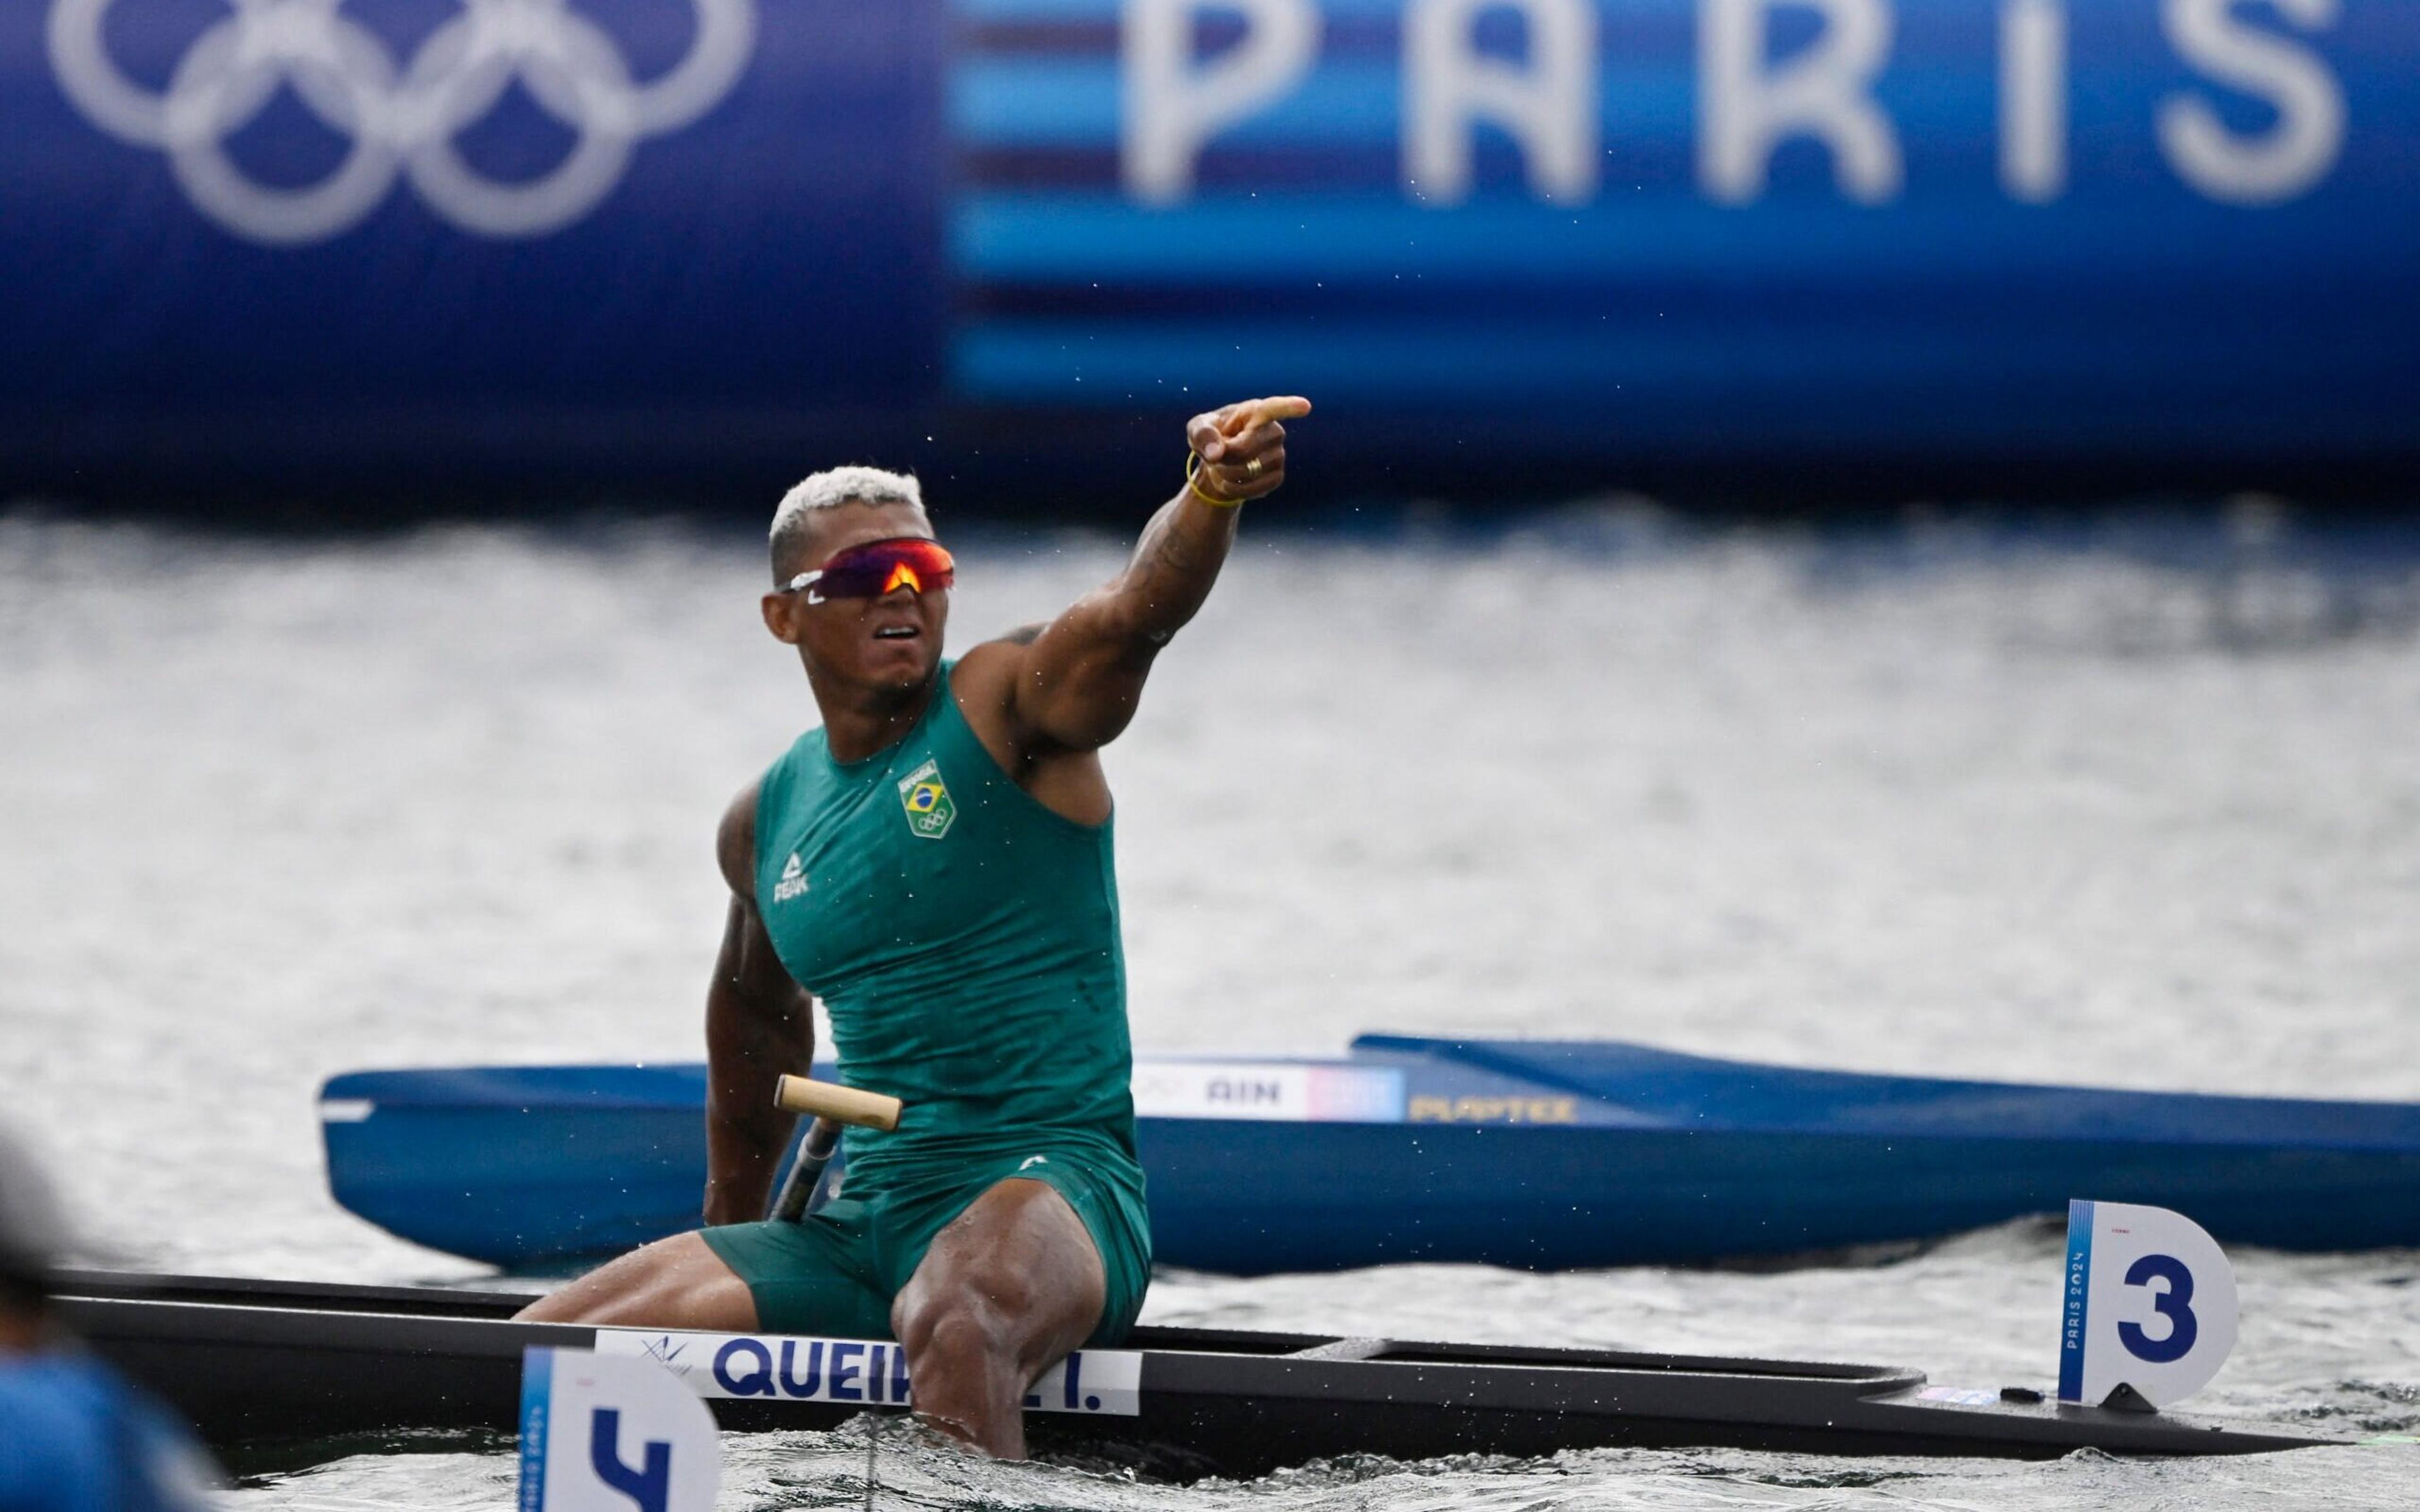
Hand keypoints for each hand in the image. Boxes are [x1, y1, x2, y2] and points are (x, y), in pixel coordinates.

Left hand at [1187, 395, 1310, 502]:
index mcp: (1256, 412)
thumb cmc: (1210, 437)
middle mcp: (1274, 431)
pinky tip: (1230, 480)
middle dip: (1221, 457)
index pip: (1275, 408)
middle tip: (1215, 455)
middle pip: (1244, 449)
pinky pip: (1253, 488)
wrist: (1219, 463)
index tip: (1305, 406)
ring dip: (1225, 474)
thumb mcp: (1197, 429)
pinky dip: (1233, 489)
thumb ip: (1203, 434)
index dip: (1290, 407)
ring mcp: (1279, 455)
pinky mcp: (1277, 477)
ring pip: (1248, 471)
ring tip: (1221, 466)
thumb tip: (1216, 453)